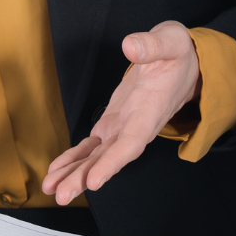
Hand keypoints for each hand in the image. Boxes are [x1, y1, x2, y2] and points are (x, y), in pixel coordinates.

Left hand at [42, 20, 200, 204]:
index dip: (112, 163)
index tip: (94, 181)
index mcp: (150, 110)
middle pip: (109, 157)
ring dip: (74, 173)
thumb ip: (152, 45)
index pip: (131, 142)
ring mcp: (123, 126)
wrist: (185, 63)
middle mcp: (136, 125)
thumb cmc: (179, 54)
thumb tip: (130, 47)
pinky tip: (57, 171)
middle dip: (84, 177)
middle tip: (61, 195)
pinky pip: (91, 145)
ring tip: (50, 188)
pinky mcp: (113, 122)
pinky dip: (74, 158)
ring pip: (97, 156)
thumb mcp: (172, 41)